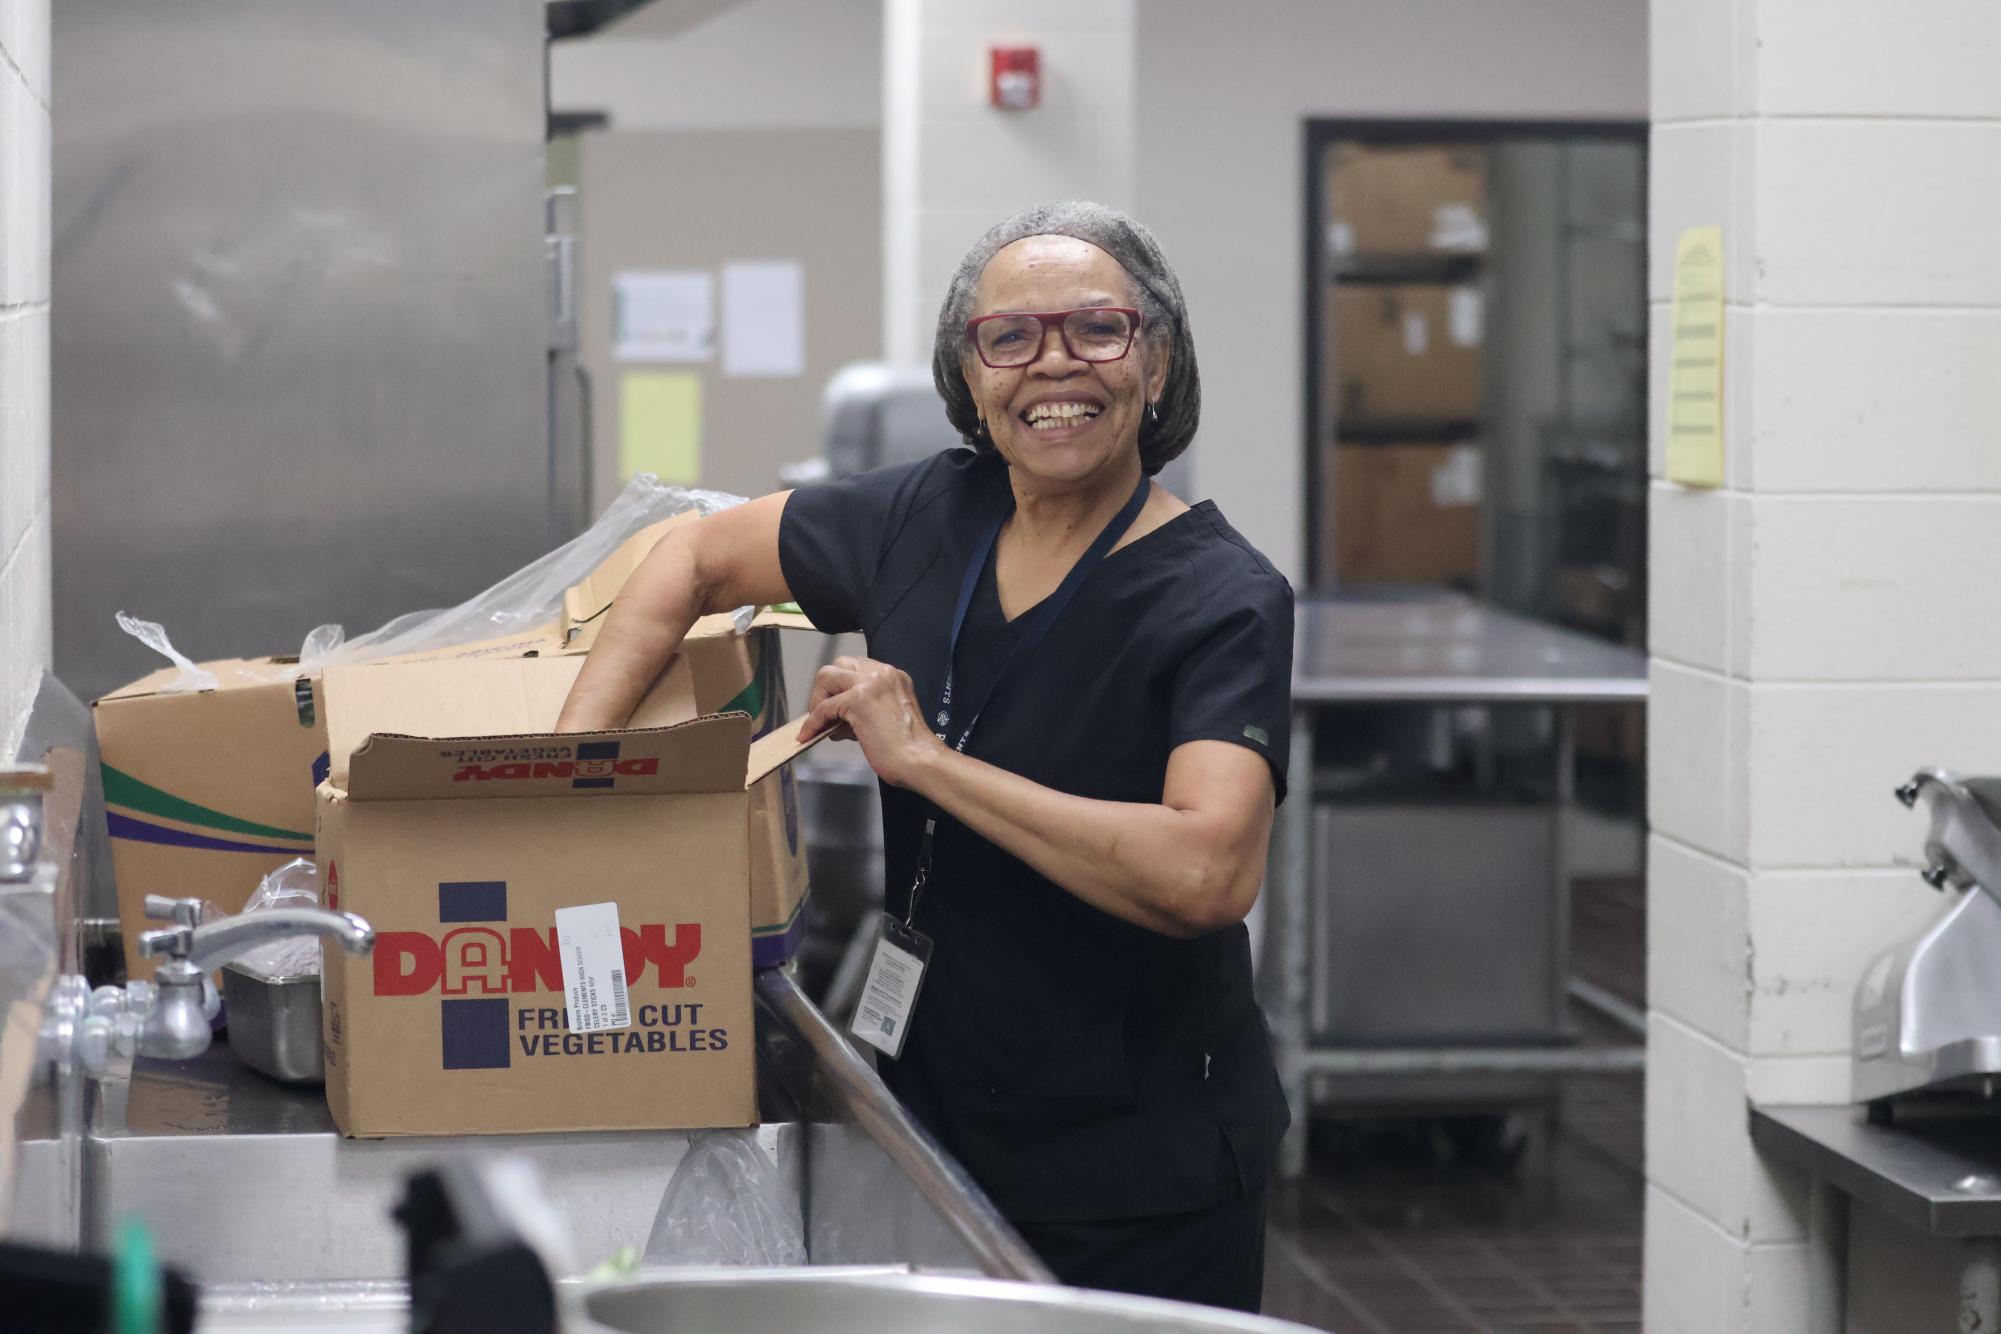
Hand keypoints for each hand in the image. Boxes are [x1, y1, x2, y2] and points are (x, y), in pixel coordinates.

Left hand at [797, 656, 944, 790]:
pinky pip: (823, 707)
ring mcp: (870, 684)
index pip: (856, 667)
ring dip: (817, 700)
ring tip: (821, 724)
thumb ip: (866, 708)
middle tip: (825, 714)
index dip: (841, 687)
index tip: (836, 707)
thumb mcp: (889, 715)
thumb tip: (837, 716)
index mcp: (894, 676)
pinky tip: (811, 735)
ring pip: (826, 677)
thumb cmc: (909, 749)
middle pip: (838, 665)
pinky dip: (813, 722)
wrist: (919, 761)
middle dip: (826, 689)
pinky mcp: (857, 700)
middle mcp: (882, 673)